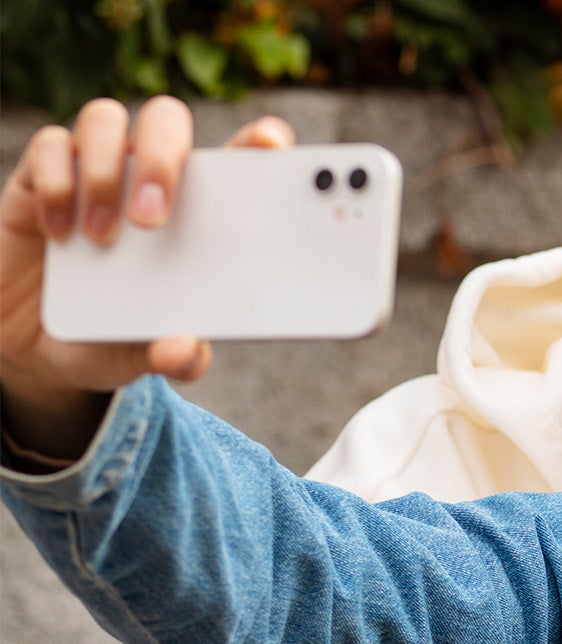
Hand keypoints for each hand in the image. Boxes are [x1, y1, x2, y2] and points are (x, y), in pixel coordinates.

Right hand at [0, 99, 292, 461]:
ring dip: (107, 174)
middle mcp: (147, 176)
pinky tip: (62, 233)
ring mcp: (96, 169)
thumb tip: (184, 350)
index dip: (257, 142)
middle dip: (165, 160)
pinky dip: (58, 183)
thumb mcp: (145, 356)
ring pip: (106, 121)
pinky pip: (52, 148)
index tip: (271, 146)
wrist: (43, 345)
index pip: (234, 160)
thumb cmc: (114, 338)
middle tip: (153, 220)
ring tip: (104, 238)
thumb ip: (173, 356)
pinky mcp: (42, 175)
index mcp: (196, 212)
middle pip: (166, 123)